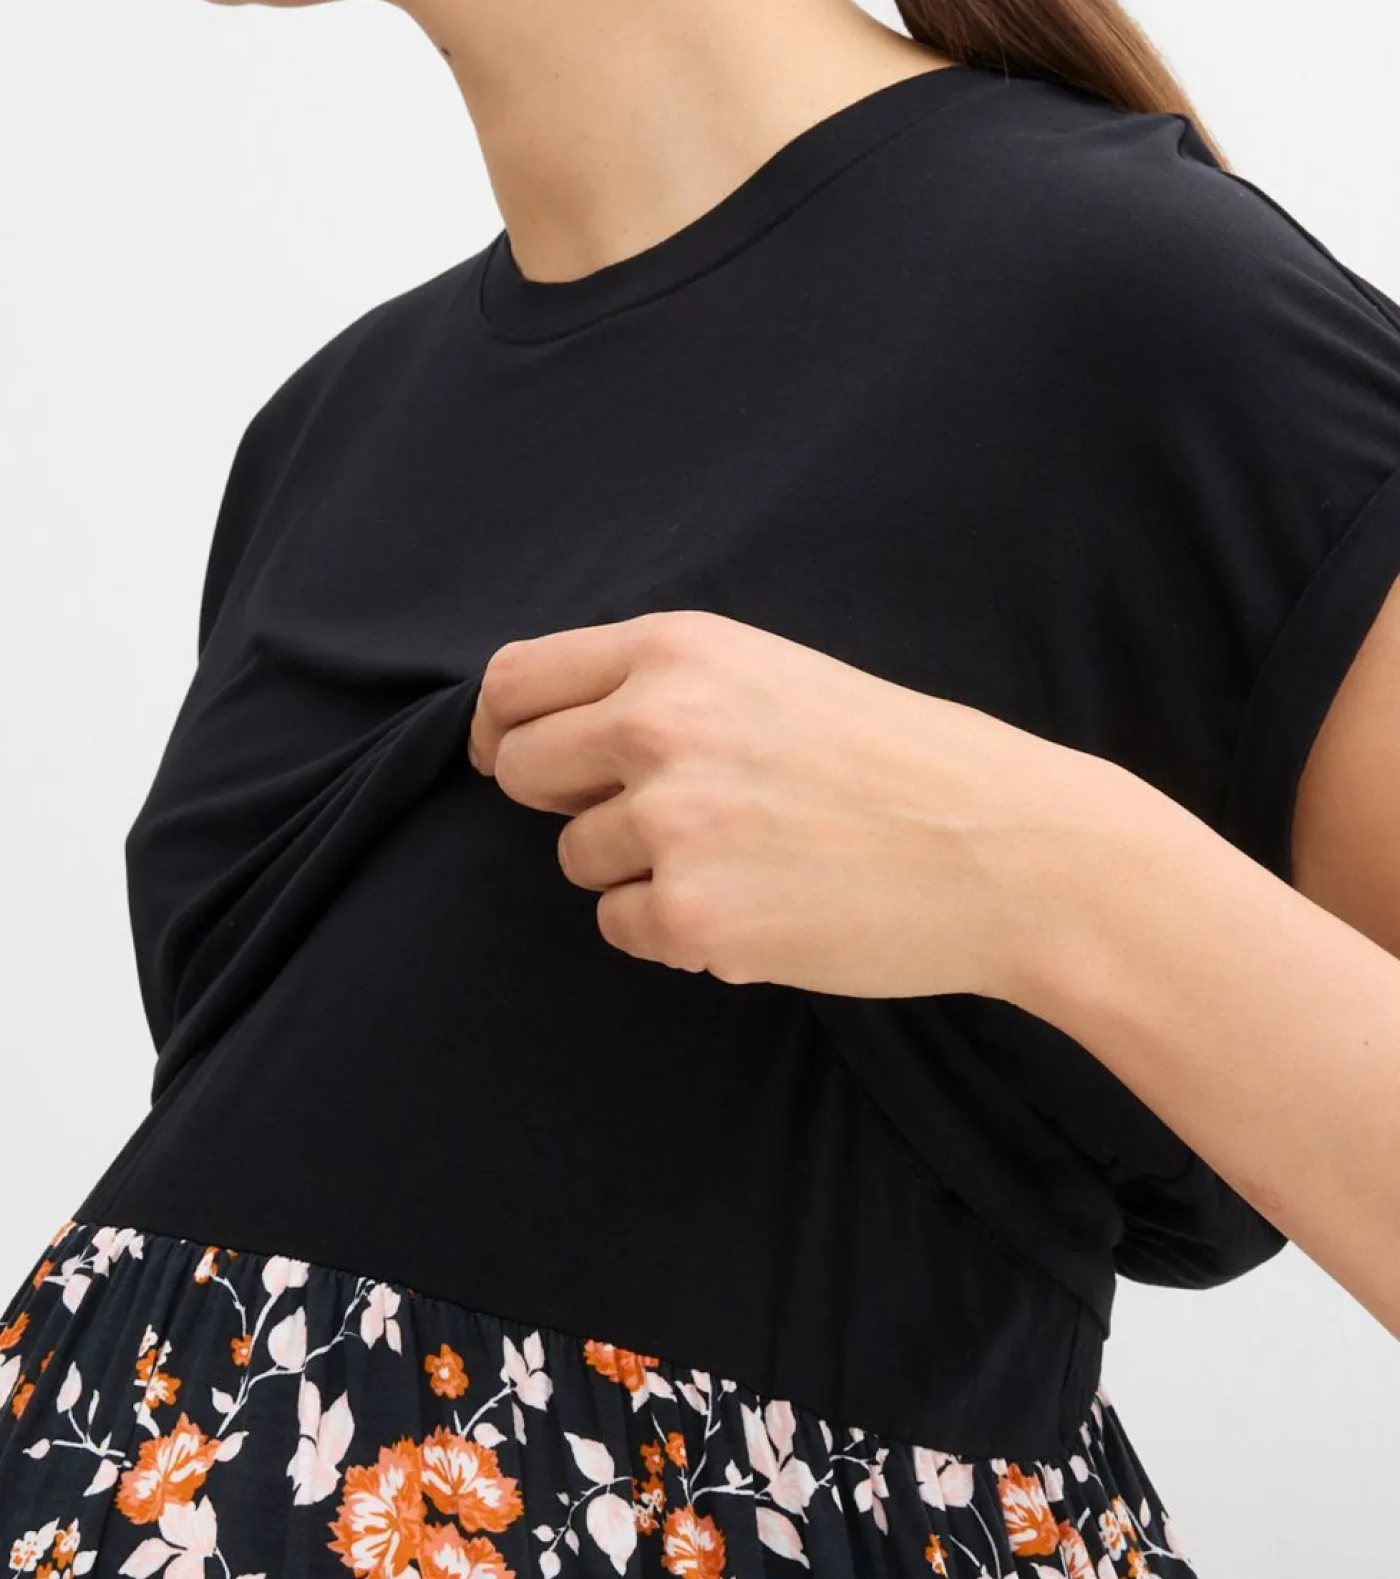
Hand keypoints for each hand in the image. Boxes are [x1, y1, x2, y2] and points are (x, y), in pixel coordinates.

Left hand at [465, 609, 1114, 998]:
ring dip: (634, 868)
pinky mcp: (692, 914)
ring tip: (741, 858)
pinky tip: (754, 906)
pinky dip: (671, 928)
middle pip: (523, 770)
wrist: (1009, 850)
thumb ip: (663, 686)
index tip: (513, 758)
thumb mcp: (774, 674)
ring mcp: (671, 822)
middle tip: (644, 818)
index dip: (503, 728)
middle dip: (563, 799)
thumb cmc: (904, 761)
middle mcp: (657, 724)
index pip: (517, 682)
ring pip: (575, 857)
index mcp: (678, 650)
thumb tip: (554, 730)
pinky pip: (621, 927)